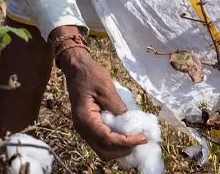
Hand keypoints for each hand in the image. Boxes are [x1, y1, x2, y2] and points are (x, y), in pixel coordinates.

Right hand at [53, 27, 147, 160]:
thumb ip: (116, 105)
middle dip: (123, 150)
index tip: (143, 138)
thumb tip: (129, 121)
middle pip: (104, 152)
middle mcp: (82, 128)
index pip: (107, 139)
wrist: (76, 67)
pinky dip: (114, 143)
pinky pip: (102, 141)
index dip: (127, 142)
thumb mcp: (105, 86)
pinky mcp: (89, 126)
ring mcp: (84, 128)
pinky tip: (126, 134)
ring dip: (119, 149)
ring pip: (102, 149)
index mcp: (85, 119)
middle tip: (140, 140)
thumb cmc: (90, 74)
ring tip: (135, 139)